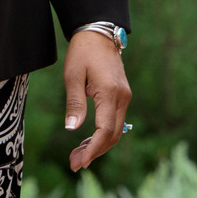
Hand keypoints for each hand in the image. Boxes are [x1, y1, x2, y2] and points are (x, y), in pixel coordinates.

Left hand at [62, 30, 131, 171]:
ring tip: (78, 155)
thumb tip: (72, 128)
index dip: (93, 149)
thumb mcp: (73, 75)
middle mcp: (122, 97)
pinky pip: (116, 121)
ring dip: (99, 145)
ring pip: (116, 130)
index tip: (79, 162)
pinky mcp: (122, 95)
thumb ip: (74, 103)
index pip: (105, 130)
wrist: (99, 33)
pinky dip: (103, 135)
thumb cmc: (83, 52)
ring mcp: (124, 96)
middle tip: (74, 163)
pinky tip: (88, 141)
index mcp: (110, 93)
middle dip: (95, 152)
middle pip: (113, 134)